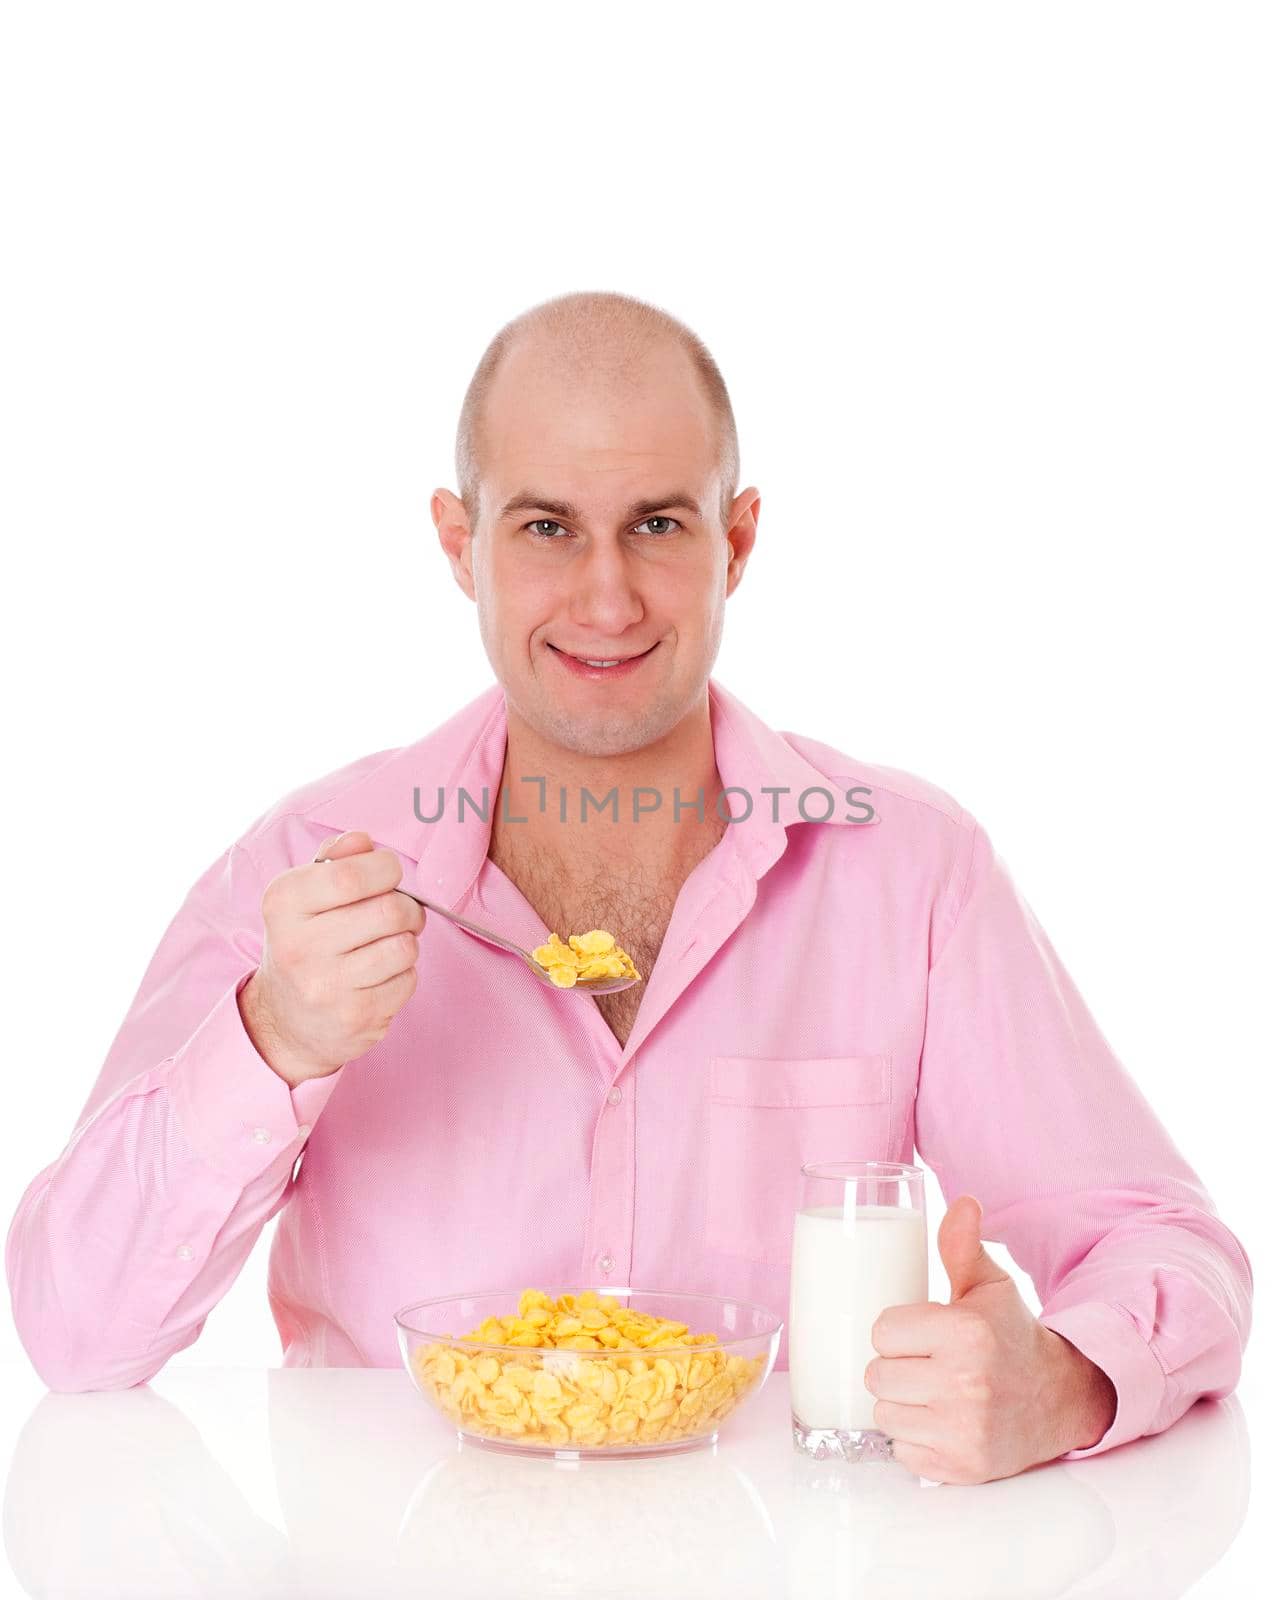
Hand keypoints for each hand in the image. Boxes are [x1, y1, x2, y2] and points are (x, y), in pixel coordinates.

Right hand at [238, 829, 425, 1085]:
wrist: (283, 1022)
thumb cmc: (305, 943)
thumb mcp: (303, 896)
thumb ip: (334, 860)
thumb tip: (363, 840)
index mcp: (283, 904)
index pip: (350, 875)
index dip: (385, 868)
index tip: (388, 873)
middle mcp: (299, 946)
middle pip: (390, 911)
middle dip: (408, 907)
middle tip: (399, 912)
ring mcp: (326, 987)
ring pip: (404, 947)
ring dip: (407, 941)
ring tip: (388, 944)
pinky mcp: (355, 1017)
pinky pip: (408, 980)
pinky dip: (404, 974)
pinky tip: (380, 976)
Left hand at [863, 1194, 1117, 1483]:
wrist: (1059, 1398)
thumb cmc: (1011, 1337)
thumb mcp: (990, 1286)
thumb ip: (962, 1246)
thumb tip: (962, 1202)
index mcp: (967, 1333)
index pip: (882, 1332)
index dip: (896, 1331)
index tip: (919, 1332)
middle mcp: (966, 1385)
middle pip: (877, 1376)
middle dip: (895, 1367)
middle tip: (924, 1363)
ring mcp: (964, 1432)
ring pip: (884, 1416)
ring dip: (901, 1405)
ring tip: (931, 1391)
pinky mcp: (962, 1469)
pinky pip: (903, 1453)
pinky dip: (915, 1440)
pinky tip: (940, 1422)